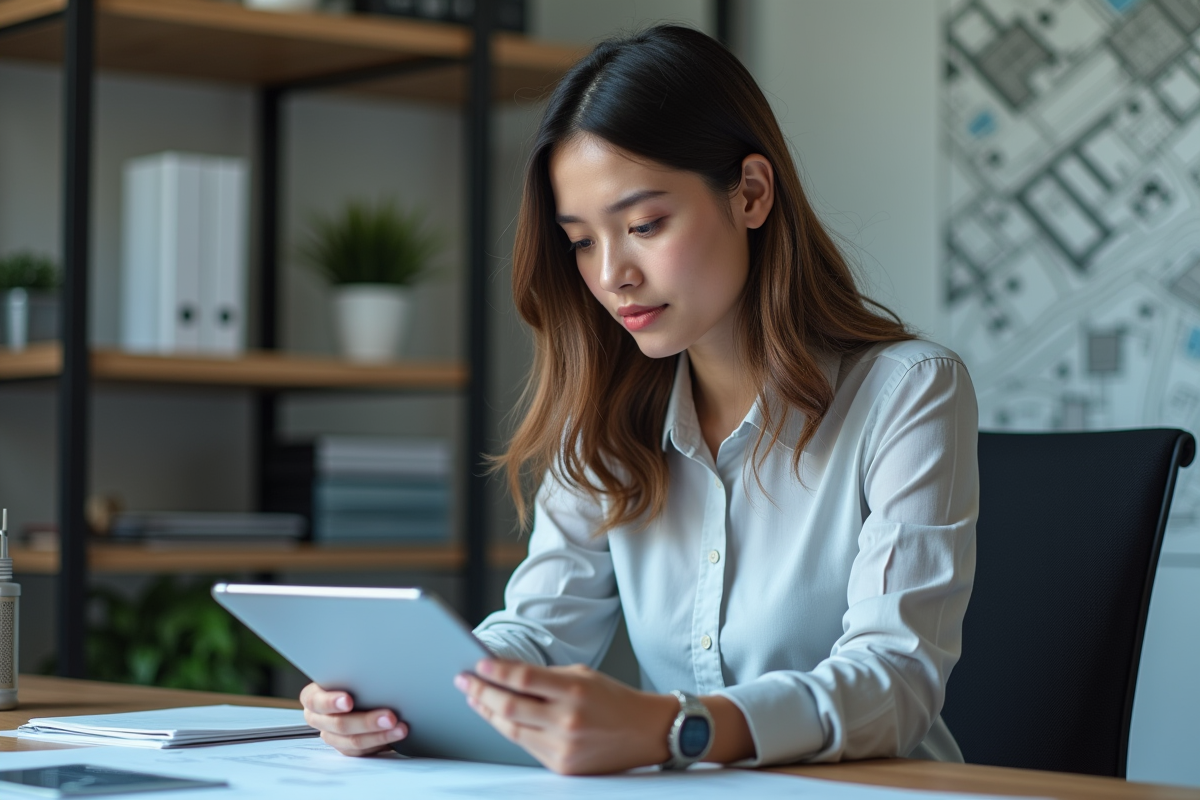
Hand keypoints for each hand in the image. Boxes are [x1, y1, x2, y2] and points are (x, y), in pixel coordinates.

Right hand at [299, 682, 408, 756]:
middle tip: (389, 717)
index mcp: (313, 697)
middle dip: (366, 721)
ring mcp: (332, 735)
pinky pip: (362, 751)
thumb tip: (374, 671)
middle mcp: (319, 718)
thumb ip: (352, 675)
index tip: (349, 700)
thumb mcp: (348, 673)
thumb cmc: (352, 678)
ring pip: (353, 741)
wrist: (361, 692)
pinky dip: (381, 742)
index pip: (315, 701)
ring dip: (379, 735)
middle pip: (339, 724)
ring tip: (400, 728)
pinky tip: (396, 734)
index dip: (331, 702)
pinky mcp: (346, 748)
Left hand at [454, 659, 676, 774]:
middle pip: (510, 706)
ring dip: (488, 712)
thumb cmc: (613, 699)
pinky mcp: (561, 767)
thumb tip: (505, 672)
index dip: (496, 671)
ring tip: (474, 698)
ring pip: (511, 729)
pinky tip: (497, 717)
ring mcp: (563, 748)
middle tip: (464, 680)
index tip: (478, 664)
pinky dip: (508, 729)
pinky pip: (525, 746)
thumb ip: (545, 676)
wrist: (646, 733)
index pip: (524, 678)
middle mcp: (568, 722)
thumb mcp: (582, 676)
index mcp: (575, 692)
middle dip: (482, 691)